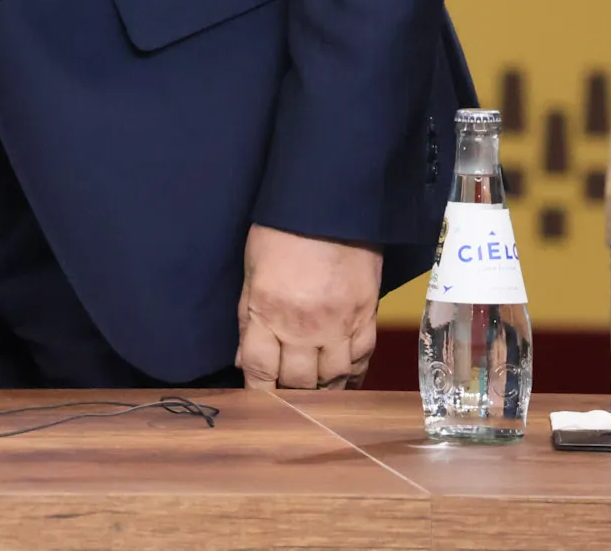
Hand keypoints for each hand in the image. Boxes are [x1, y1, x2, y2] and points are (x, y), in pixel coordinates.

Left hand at [236, 224, 381, 389]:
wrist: (330, 207)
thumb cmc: (280, 233)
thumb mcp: (251, 270)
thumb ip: (248, 316)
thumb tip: (244, 356)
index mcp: (266, 312)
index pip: (259, 369)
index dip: (259, 391)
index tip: (258, 403)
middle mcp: (303, 327)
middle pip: (297, 381)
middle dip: (290, 394)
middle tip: (287, 398)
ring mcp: (338, 325)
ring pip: (332, 378)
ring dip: (322, 390)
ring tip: (315, 395)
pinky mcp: (366, 317)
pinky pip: (361, 359)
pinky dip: (352, 376)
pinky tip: (345, 382)